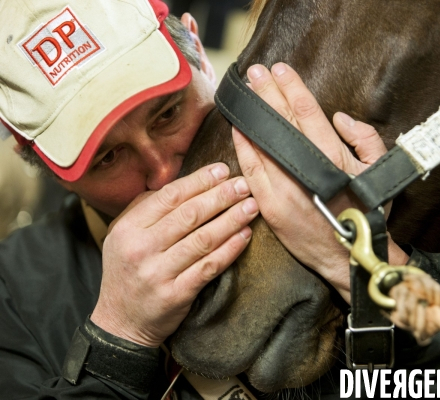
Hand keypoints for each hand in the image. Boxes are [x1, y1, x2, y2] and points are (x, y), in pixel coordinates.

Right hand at [91, 163, 258, 346]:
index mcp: (128, 228)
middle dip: (221, 196)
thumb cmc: (127, 273)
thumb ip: (145, 208)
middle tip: (243, 184)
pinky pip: (210, 266)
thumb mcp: (121, 236)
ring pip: (203, 239)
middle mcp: (141, 248)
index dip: (199, 181)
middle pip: (190, 214)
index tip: (222, 170)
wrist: (120, 323)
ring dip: (232, 219)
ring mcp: (159, 273)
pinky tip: (245, 236)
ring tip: (251, 206)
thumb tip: (180, 182)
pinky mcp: (177, 294)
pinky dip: (230, 249)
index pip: (170, 196)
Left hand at [232, 63, 408, 302]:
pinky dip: (243, 148)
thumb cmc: (365, 213)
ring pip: (262, 143)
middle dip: (268, 94)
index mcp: (332, 159)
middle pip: (282, 122)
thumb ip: (365, 139)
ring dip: (253, 116)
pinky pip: (251, 170)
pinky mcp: (269, 205)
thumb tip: (340, 118)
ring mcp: (283, 188)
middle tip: (255, 73)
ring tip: (245, 94)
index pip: (307, 113)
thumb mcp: (378, 173)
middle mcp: (304, 170)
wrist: (349, 256)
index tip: (280, 70)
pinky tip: (239, 129)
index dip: (292, 89)